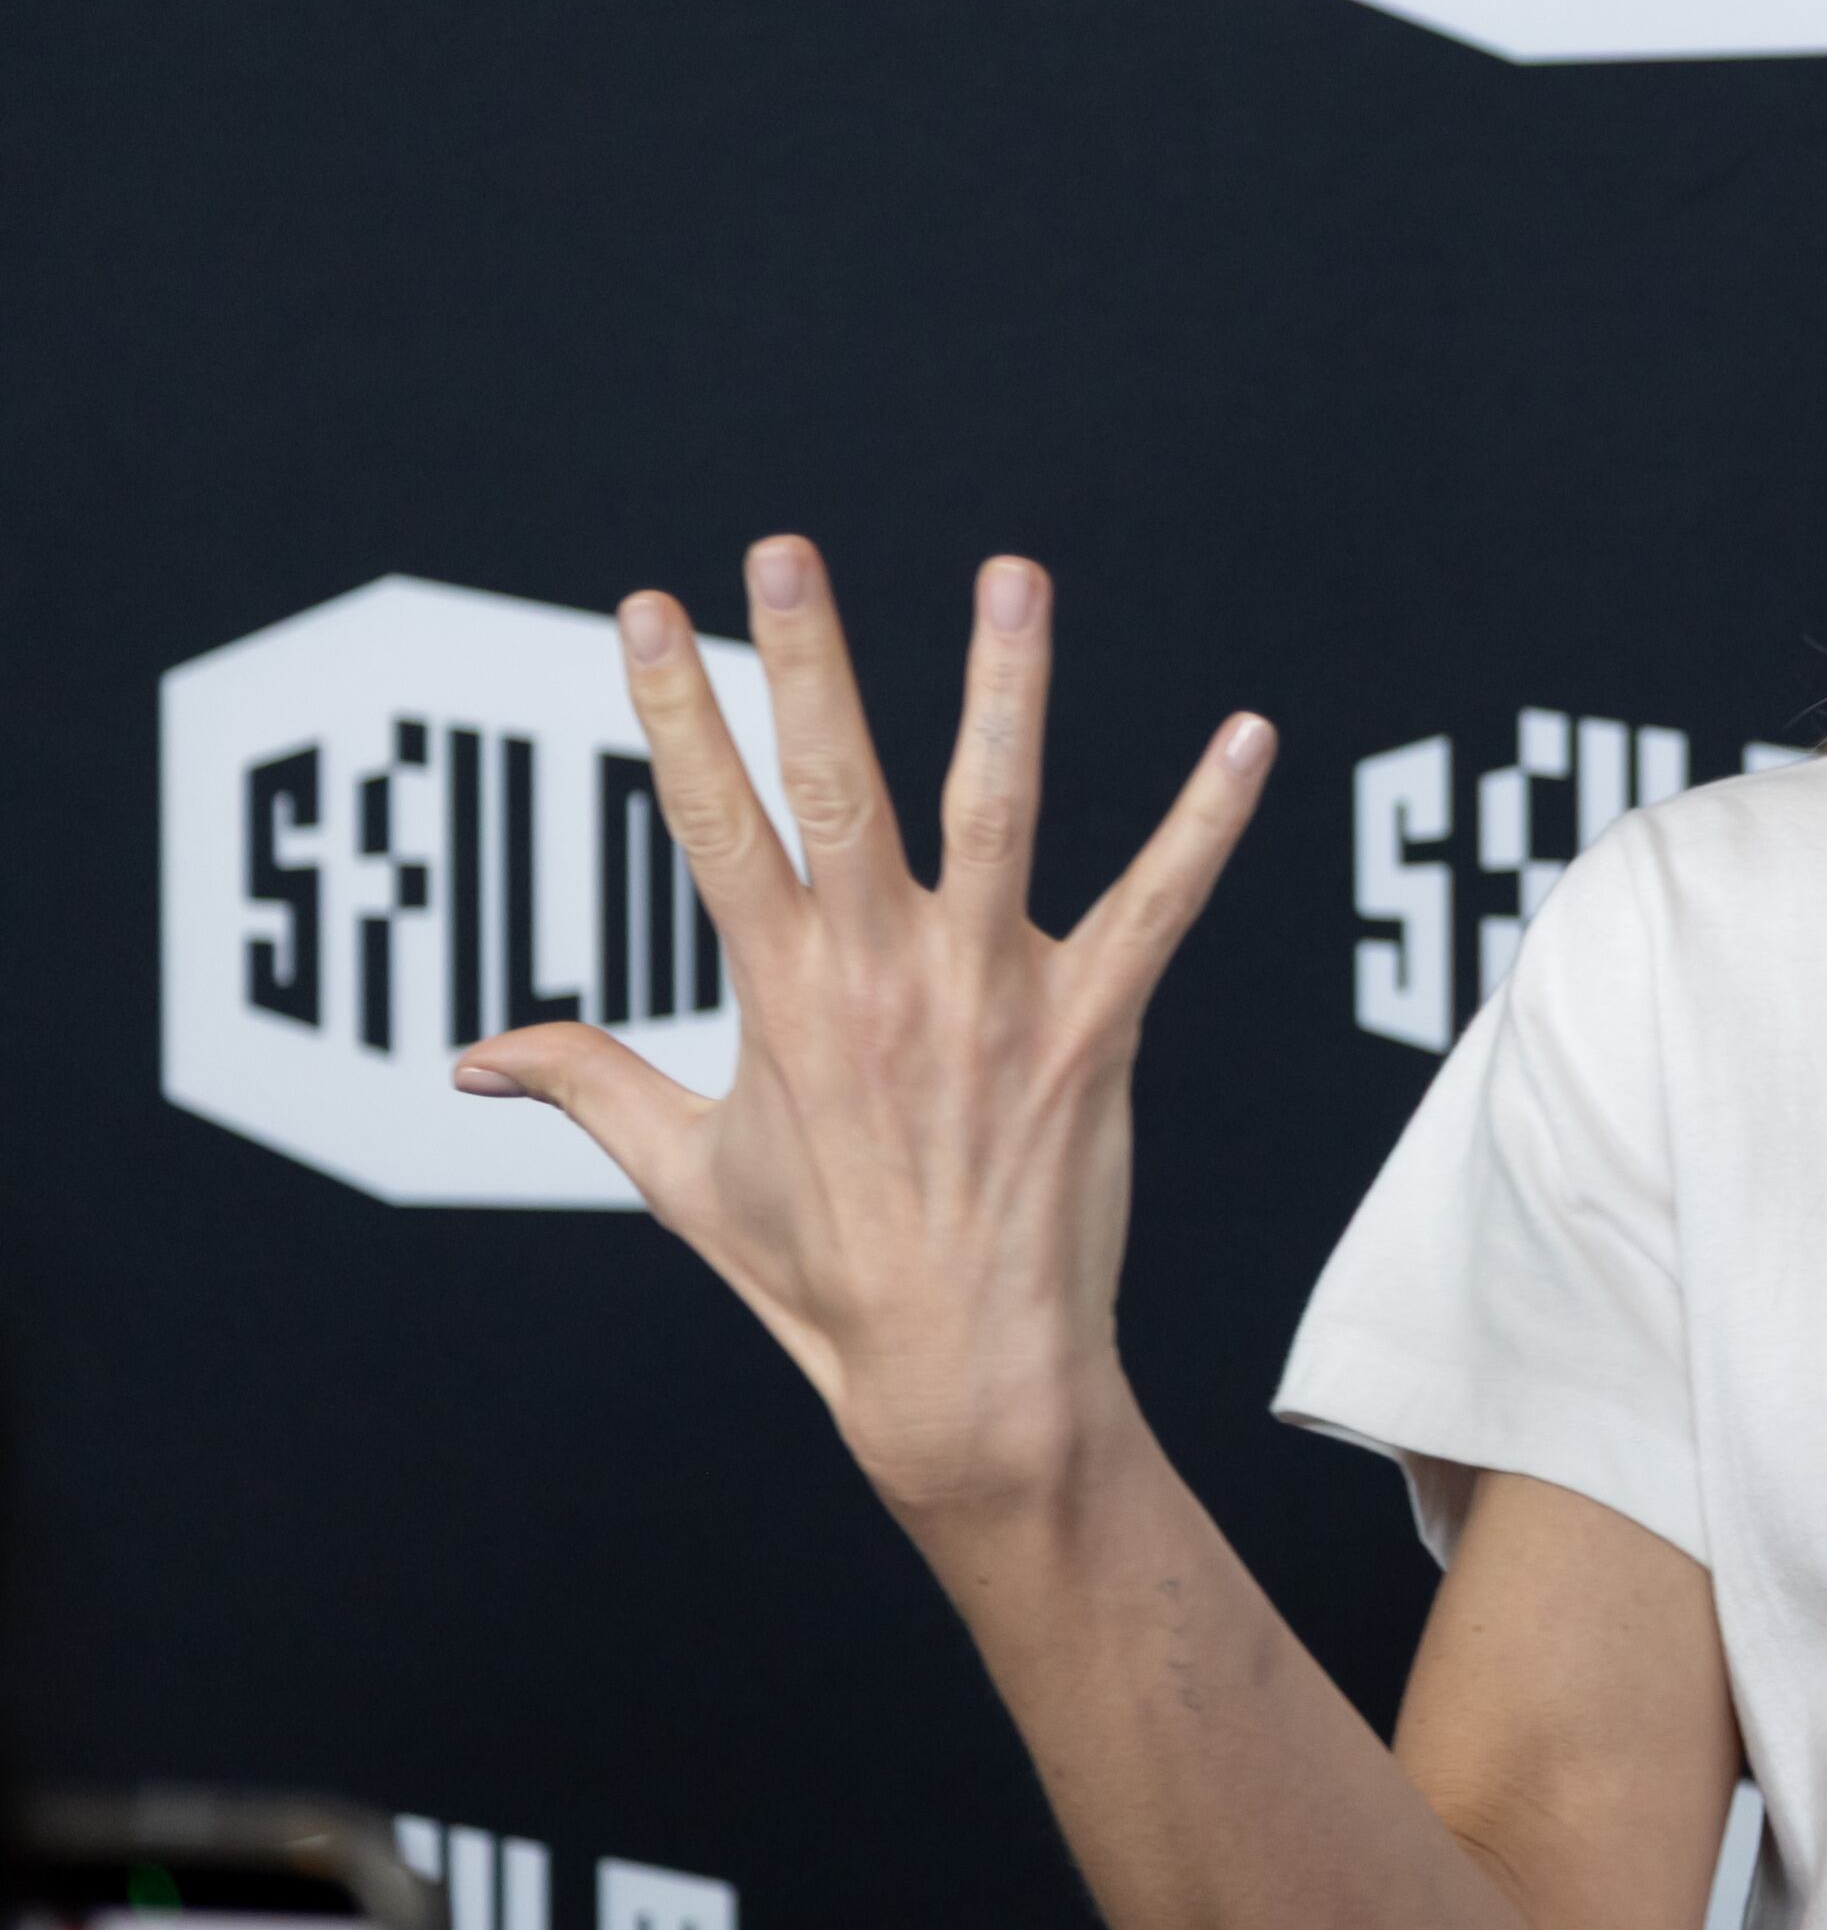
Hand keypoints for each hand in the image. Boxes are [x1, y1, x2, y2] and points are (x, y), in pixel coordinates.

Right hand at [449, 538, 1272, 1523]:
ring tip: (1011, 573)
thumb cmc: (825, 1279)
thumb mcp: (686, 1177)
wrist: (962, 1380)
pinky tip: (1248, 736)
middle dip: (809, 660)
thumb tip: (474, 1057)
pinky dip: (1208, 821)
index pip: (711, 821)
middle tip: (786, 548)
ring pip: (1000, 810)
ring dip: (1007, 687)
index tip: (648, 608)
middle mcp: (881, 978)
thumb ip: (588, 1086)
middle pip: (837, 786)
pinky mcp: (1095, 1030)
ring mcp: (994, 998)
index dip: (676, 710)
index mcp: (779, 995)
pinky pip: (1164, 905)